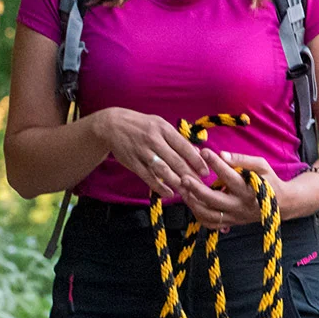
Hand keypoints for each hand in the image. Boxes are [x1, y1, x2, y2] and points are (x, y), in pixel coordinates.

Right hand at [88, 108, 208, 198]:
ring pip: (162, 170)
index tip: (206, 172)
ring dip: (176, 182)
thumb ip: (178, 139)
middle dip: (190, 175)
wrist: (112, 125)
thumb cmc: (142, 125)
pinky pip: (148, 177)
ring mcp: (143, 152)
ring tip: (187, 191)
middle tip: (201, 186)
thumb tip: (197, 152)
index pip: (184, 147)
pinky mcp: (133, 162)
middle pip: (175, 161)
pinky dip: (159, 186)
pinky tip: (169, 193)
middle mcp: (154, 140)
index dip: (196, 161)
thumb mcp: (160, 124)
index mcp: (163, 129)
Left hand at [179, 150, 285, 229]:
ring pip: (208, 214)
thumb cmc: (270, 181)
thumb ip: (242, 160)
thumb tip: (222, 154)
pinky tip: (192, 202)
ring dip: (193, 203)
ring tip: (183, 190)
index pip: (230, 176)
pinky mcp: (232, 223)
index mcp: (250, 190)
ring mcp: (235, 217)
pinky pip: (210, 223)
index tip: (205, 151)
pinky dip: (198, 215)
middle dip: (196, 189)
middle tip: (183, 177)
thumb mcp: (262, 166)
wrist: (282, 204)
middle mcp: (241, 205)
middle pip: (214, 199)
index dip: (216, 163)